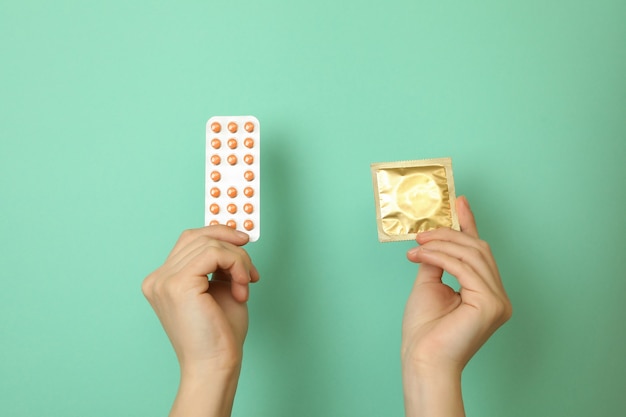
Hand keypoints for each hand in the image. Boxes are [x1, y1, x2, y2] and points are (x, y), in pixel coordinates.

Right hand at [142, 225, 259, 416]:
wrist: (214, 366)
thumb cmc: (219, 335)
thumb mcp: (221, 288)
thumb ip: (222, 263)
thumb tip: (235, 236)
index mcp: (163, 280)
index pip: (189, 240)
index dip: (219, 235)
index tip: (244, 243)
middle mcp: (158, 278)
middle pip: (199, 237)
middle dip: (233, 248)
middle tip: (252, 271)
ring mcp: (164, 280)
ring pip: (210, 243)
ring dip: (238, 261)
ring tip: (246, 286)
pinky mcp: (178, 283)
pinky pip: (214, 253)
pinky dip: (236, 265)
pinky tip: (242, 289)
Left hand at [401, 196, 511, 415]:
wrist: (422, 359)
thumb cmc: (424, 330)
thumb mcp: (430, 285)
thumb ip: (437, 262)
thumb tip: (434, 240)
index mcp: (486, 294)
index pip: (478, 253)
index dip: (469, 225)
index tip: (459, 201)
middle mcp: (498, 297)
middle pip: (478, 250)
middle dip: (450, 234)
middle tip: (423, 231)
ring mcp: (498, 301)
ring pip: (472, 255)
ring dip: (442, 245)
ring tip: (418, 244)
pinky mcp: (491, 304)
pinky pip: (465, 268)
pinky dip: (441, 257)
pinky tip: (422, 256)